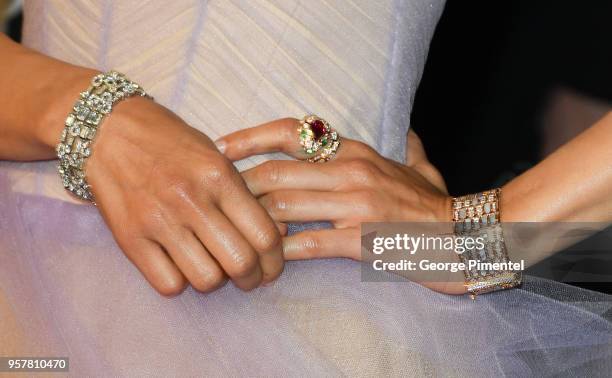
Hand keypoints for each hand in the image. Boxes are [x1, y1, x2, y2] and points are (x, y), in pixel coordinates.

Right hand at [85, 97, 283, 295]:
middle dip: (253, 279)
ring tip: (214, 268)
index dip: (275, 262)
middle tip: (249, 278)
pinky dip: (181, 282)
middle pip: (241, 263)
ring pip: (207, 279)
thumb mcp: (216, 155)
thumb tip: (278, 234)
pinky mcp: (130, 239)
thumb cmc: (170, 142)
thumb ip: (244, 195)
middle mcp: (191, 200)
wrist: (109, 131)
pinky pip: (168, 284)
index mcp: (219, 177)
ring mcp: (159, 221)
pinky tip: (181, 266)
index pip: (264, 235)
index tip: (271, 268)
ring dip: (217, 281)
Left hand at [216, 118, 464, 293]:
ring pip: (283, 207)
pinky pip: (306, 245)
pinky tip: (268, 260)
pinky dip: (280, 253)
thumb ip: (410, 148)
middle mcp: (351, 171)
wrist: (468, 237)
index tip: (222, 148)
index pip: (292, 132)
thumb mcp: (423, 168)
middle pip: (275, 172)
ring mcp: (355, 205)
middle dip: (240, 188)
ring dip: (253, 222)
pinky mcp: (361, 240)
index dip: (251, 137)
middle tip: (219, 201)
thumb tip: (408, 133)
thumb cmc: (437, 205)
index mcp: (357, 151)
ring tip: (237, 233)